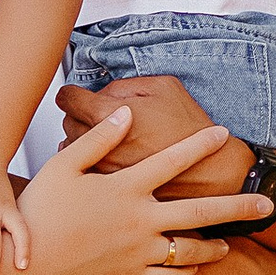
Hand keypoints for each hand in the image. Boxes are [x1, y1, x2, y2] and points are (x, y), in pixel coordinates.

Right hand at [11, 110, 252, 274]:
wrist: (26, 266)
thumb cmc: (39, 211)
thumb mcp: (63, 167)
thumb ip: (98, 140)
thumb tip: (125, 114)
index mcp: (126, 189)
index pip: (173, 160)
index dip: (200, 145)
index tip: (224, 133)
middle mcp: (141, 221)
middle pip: (201, 211)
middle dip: (238, 206)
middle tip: (266, 202)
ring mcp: (139, 254)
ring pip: (190, 251)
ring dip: (214, 246)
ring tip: (227, 244)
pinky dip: (185, 274)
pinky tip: (192, 269)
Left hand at [57, 68, 251, 196]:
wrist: (209, 169)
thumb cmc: (189, 128)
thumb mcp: (162, 87)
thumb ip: (123, 85)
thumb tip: (102, 90)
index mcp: (107, 114)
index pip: (67, 98)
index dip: (71, 94)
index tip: (75, 96)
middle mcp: (98, 144)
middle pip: (66, 123)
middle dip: (78, 116)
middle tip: (94, 115)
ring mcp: (101, 170)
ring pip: (71, 150)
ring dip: (81, 142)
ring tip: (102, 139)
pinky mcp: (109, 189)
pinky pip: (85, 173)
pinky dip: (90, 165)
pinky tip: (107, 159)